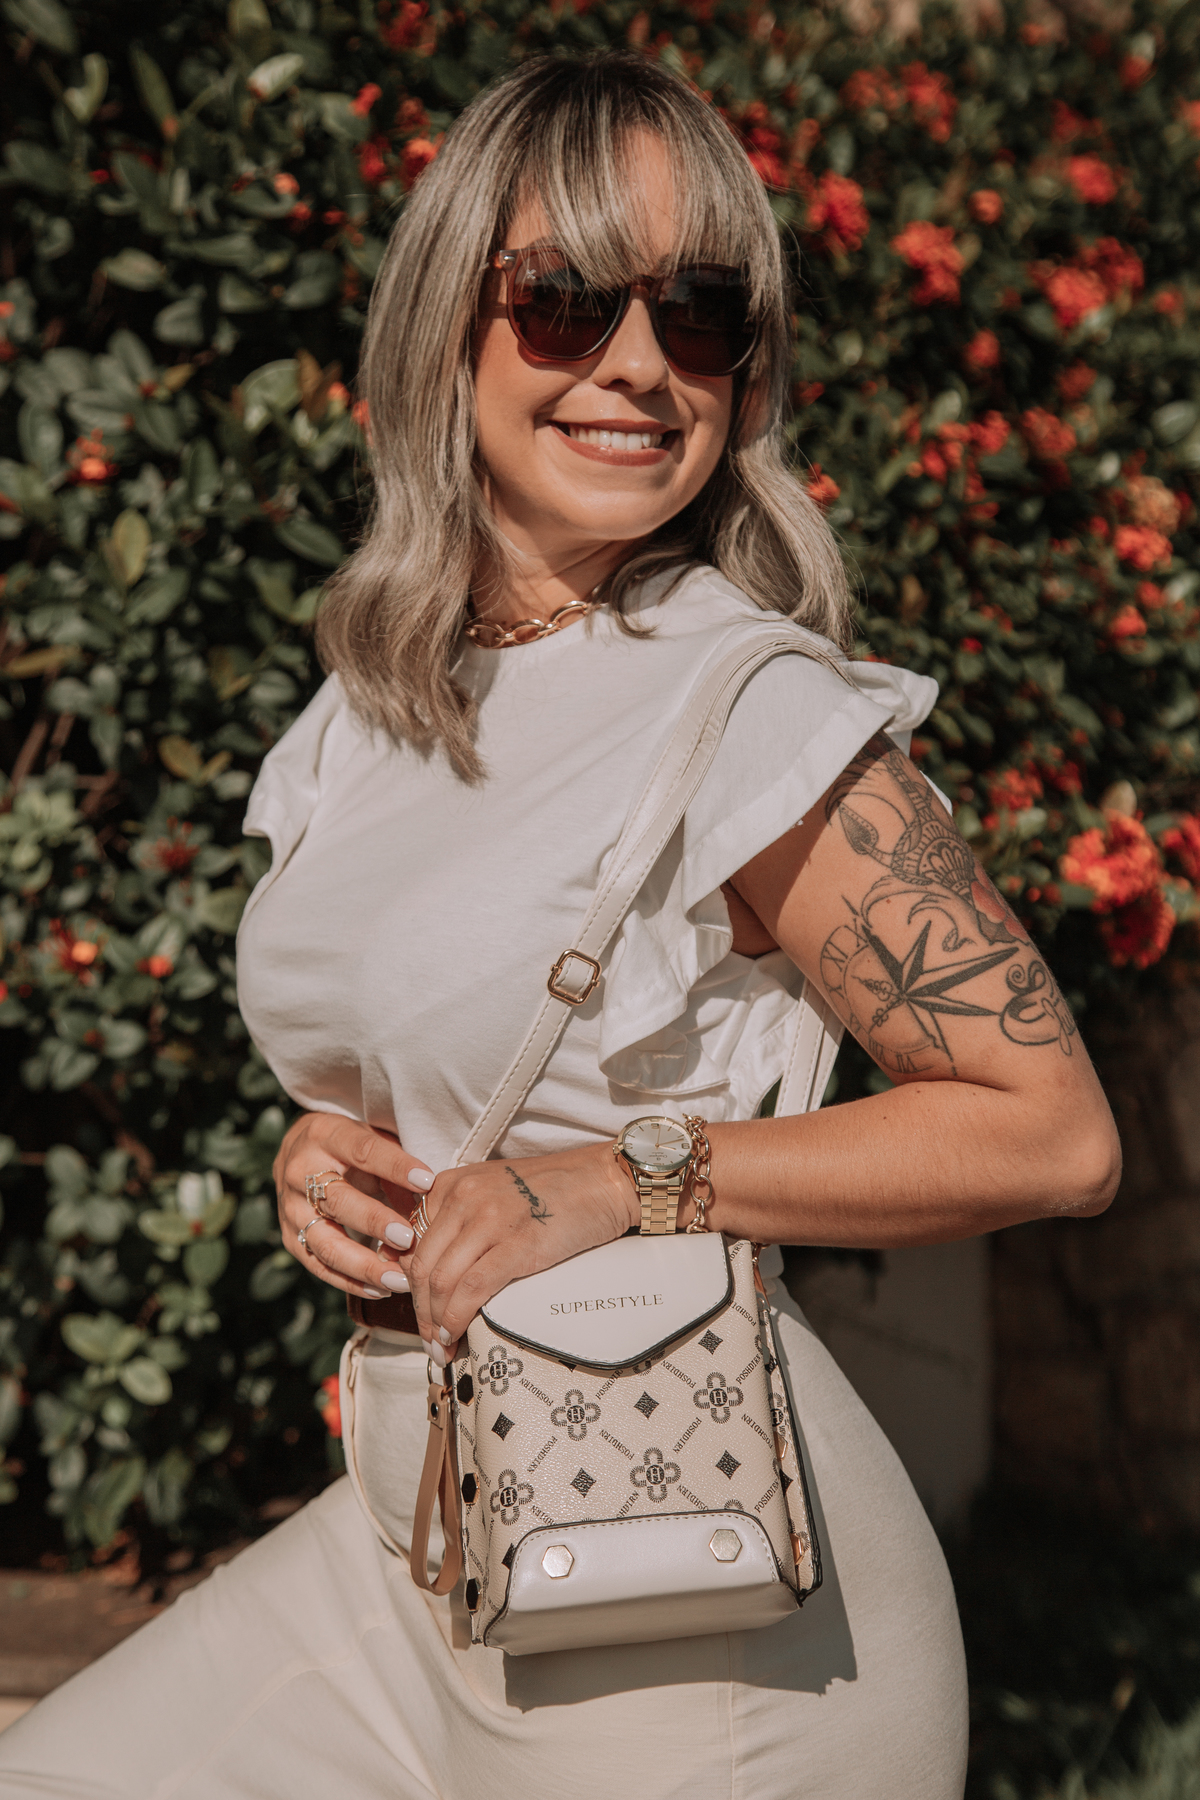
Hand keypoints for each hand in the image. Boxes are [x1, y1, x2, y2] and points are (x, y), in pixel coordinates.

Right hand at [273, 1112, 435, 1299]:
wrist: (300, 1151)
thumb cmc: (350, 1147)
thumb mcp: (372, 1141)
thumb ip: (397, 1170)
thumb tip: (430, 1207)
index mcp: (325, 1135)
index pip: (362, 1151)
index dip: (395, 1166)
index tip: (427, 1181)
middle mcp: (299, 1171)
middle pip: (337, 1201)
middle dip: (374, 1222)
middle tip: (408, 1239)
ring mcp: (290, 1208)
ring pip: (325, 1242)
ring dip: (365, 1265)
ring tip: (400, 1279)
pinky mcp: (290, 1237)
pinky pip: (319, 1266)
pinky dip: (351, 1282)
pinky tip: (380, 1290)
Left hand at [396, 1142, 638, 1363]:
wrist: (603, 1181)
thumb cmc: (554, 1191)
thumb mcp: (492, 1193)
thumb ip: (459, 1221)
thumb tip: (431, 1273)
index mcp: (451, 1185)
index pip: (412, 1244)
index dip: (409, 1287)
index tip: (420, 1314)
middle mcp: (463, 1197)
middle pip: (421, 1268)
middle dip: (419, 1313)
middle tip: (429, 1341)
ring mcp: (489, 1219)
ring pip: (441, 1282)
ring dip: (436, 1324)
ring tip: (443, 1346)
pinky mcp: (517, 1244)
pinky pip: (472, 1289)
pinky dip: (457, 1319)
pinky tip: (457, 1335)